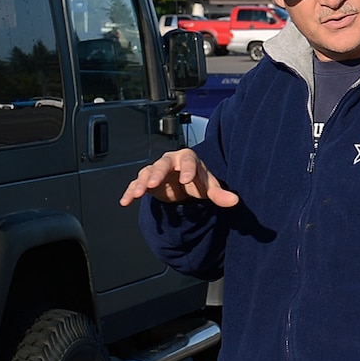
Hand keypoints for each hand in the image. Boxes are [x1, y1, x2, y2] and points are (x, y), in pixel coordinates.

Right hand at [119, 148, 241, 208]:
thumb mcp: (209, 187)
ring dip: (141, 183)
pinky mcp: (146, 181)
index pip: (187, 161)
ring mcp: (155, 171)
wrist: (183, 182)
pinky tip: (125, 202)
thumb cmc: (197, 181)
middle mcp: (169, 161)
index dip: (187, 169)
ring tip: (137, 194)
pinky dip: (130, 192)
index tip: (186, 180)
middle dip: (157, 173)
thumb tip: (234, 201)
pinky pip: (136, 185)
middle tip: (154, 183)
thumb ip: (219, 194)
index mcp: (187, 158)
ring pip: (146, 173)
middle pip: (162, 164)